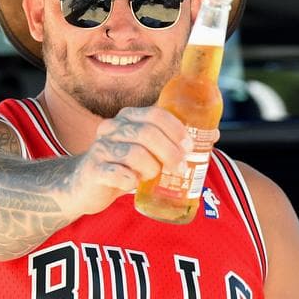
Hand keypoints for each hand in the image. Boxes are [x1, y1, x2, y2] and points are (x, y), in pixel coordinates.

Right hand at [63, 106, 190, 216]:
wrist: (86, 184)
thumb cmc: (125, 164)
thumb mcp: (147, 147)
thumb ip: (173, 139)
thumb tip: (212, 135)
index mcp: (129, 117)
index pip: (156, 114)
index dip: (176, 130)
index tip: (189, 147)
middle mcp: (113, 127)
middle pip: (148, 133)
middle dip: (170, 152)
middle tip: (179, 167)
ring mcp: (101, 148)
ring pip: (135, 154)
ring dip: (152, 168)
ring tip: (153, 176)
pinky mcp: (93, 170)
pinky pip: (117, 174)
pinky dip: (131, 180)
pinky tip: (133, 183)